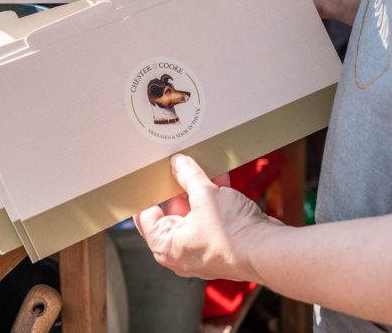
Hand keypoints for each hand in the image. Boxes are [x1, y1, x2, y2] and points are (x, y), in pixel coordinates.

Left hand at [134, 154, 280, 280]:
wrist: (268, 251)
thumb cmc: (232, 235)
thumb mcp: (204, 194)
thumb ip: (188, 175)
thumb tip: (178, 163)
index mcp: (166, 246)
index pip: (145, 216)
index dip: (148, 192)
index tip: (150, 174)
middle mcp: (181, 251)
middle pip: (171, 210)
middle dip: (178, 186)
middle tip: (177, 164)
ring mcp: (202, 247)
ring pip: (194, 211)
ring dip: (199, 188)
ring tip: (201, 166)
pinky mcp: (220, 241)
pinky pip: (210, 215)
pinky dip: (214, 198)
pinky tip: (220, 176)